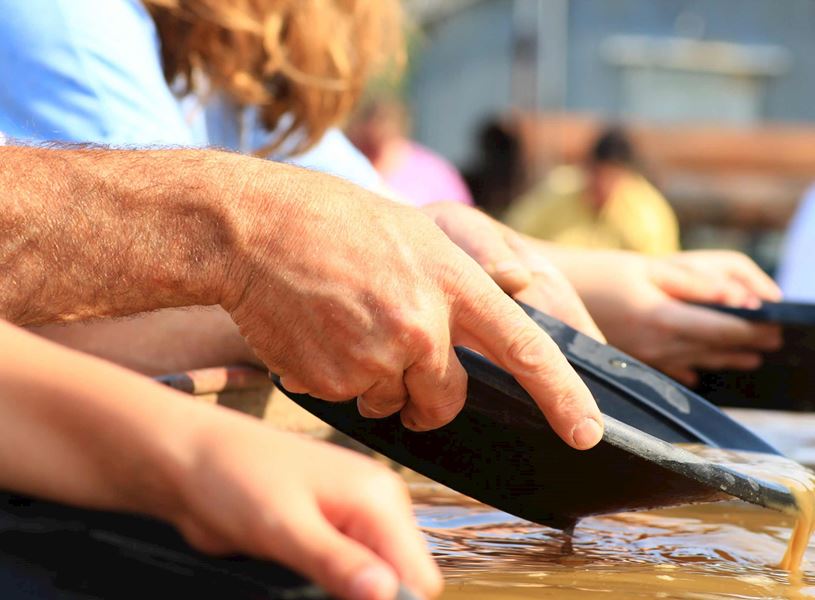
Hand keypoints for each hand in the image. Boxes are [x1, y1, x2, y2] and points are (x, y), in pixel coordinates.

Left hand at [176, 417, 440, 599]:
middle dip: (371, 599)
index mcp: (378, 497)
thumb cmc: (233, 477)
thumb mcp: (284, 526)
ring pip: (376, 580)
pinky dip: (334, 588)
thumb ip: (338, 562)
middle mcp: (376, 506)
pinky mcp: (331, 530)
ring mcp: (354, 518)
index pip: (418, 576)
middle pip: (401, 579)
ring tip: (304, 586)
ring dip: (350, 595)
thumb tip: (387, 594)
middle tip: (317, 595)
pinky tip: (304, 585)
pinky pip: (351, 573)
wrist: (192, 457)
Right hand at [219, 167, 601, 448]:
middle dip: (429, 394)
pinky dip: (338, 379)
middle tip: (397, 354)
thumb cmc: (335, 221)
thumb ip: (468, 272)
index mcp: (452, 282)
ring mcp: (376, 356)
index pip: (526, 349)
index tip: (588, 432)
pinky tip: (317, 333)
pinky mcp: (332, 380)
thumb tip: (518, 287)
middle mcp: (422, 325)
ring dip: (376, 381)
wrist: (253, 227)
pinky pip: (350, 400)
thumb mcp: (417, 229)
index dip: (563, 396)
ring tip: (343, 324)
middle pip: (449, 398)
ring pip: (393, 402)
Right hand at [541, 248, 782, 385]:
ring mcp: (644, 360)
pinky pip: (673, 370)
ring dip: (728, 357)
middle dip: (749, 343)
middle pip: (716, 348)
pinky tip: (706, 367)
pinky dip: (694, 366)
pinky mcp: (633, 363)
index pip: (723, 328)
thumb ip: (694, 282)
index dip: (756, 326)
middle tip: (776, 339)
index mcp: (661, 317)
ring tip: (754, 354)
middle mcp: (656, 346)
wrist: (550, 296)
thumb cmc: (598, 273)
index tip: (780, 323)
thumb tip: (739, 297)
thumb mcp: (647, 266)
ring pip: (698, 361)